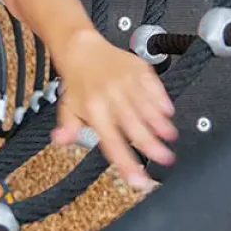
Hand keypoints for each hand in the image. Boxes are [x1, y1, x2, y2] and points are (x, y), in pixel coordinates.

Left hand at [50, 30, 177, 189]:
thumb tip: (60, 140)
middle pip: (133, 125)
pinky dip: (161, 99)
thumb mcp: (68, 106)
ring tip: (169, 137)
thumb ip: (68, 127)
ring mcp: (126, 82)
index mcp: (93, 110)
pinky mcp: (138, 69)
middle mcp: (110, 97)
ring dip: (160, 123)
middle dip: (151, 145)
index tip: (139, 180)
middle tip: (165, 159)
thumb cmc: (78, 82)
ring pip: (146, 106)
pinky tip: (168, 111)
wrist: (82, 50)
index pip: (111, 141)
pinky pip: (153, 85)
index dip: (125, 162)